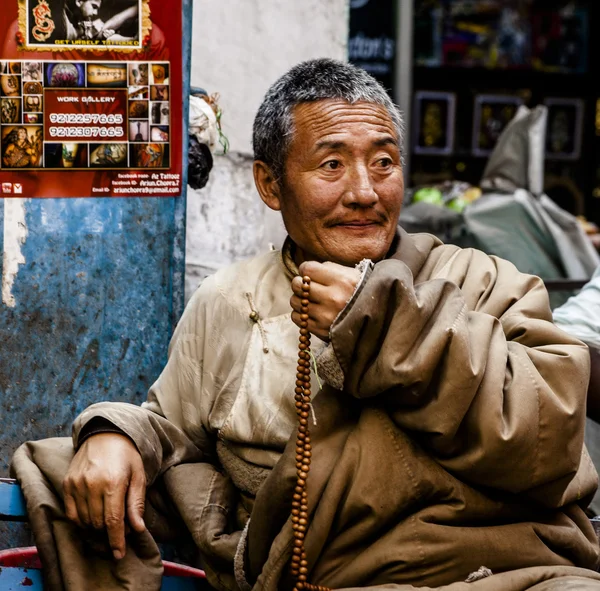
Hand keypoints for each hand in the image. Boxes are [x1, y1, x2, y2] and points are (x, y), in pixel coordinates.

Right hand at [63, 433, 145, 559]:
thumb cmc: (126, 455)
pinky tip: (92, 515)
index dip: (116, 540)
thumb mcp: (138, 475)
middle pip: (98, 523)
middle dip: (109, 531)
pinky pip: (71, 513)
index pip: (112, 521)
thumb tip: (137, 528)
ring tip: (107, 518)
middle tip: (119, 526)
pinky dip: (81, 520)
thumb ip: (136, 503)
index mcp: (113, 482)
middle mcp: (92, 484)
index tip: (119, 553)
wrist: (104, 434)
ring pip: (84, 520)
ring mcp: (77, 484)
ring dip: (96, 526)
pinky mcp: (67, 483)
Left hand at [290, 261, 360, 341]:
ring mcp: (326, 316)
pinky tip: (311, 312)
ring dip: (300, 299)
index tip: (310, 273)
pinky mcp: (321, 331)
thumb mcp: (351, 274)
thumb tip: (306, 270)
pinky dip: (301, 314)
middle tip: (308, 286)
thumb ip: (328, 269)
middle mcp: (333, 298)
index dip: (306, 269)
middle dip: (301, 283)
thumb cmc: (362, 292)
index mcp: (342, 280)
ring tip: (311, 300)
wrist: (378, 318)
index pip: (307, 269)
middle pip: (297, 285)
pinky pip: (297, 318)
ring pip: (295, 302)